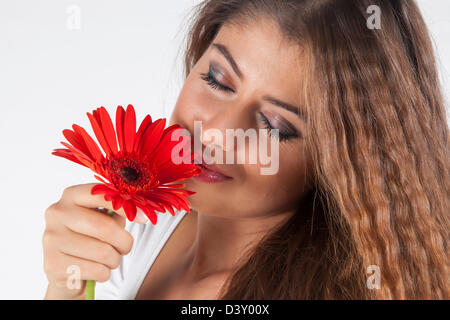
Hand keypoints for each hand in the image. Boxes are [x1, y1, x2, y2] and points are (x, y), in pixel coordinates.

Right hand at [42, 183, 140, 298]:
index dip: (127, 206)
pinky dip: (104, 273)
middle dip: (124, 241)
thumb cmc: (91, 238)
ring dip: (114, 260)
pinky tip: (97, 270)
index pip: (101, 194)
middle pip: (105, 227)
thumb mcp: (104, 218)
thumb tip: (143, 213)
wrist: (68, 270)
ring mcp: (51, 239)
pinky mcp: (52, 264)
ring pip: (103, 252)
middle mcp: (57, 213)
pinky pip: (96, 270)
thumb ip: (120, 211)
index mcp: (71, 195)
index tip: (144, 218)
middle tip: (126, 247)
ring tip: (110, 259)